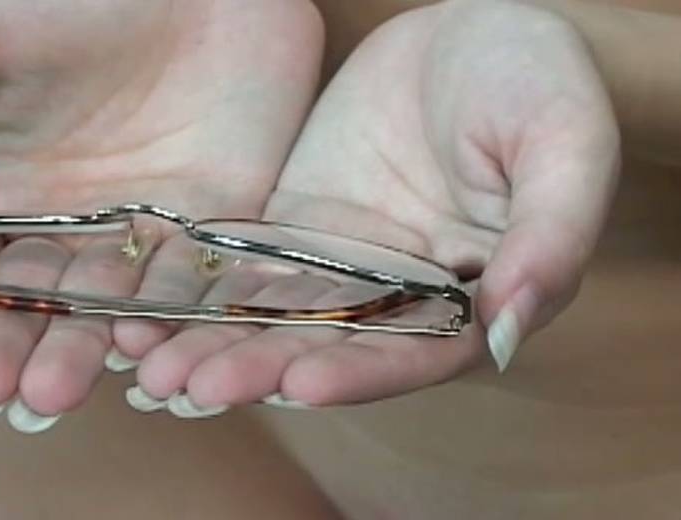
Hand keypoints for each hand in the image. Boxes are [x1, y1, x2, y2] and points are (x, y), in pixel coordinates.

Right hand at [0, 0, 322, 427]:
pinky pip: (182, 287)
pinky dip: (163, 321)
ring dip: (76, 353)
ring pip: (100, 310)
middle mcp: (61, 225)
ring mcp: (133, 233)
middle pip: (26, 304)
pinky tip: (138, 351)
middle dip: (4, 348)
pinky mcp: (205, 228)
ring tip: (52, 391)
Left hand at [124, 0, 619, 408]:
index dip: (362, 372)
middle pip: (330, 347)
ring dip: (215, 344)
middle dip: (262, 370)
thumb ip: (552, 235)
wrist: (473, 32)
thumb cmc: (537, 81)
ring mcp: (344, 265)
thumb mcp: (565, 145)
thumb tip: (509, 331)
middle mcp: (401, 296)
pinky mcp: (297, 231)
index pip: (417, 353)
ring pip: (276, 316)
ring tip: (150, 364)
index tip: (300, 384)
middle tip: (192, 387)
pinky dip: (199, 291)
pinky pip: (245, 266)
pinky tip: (147, 308)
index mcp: (474, 295)